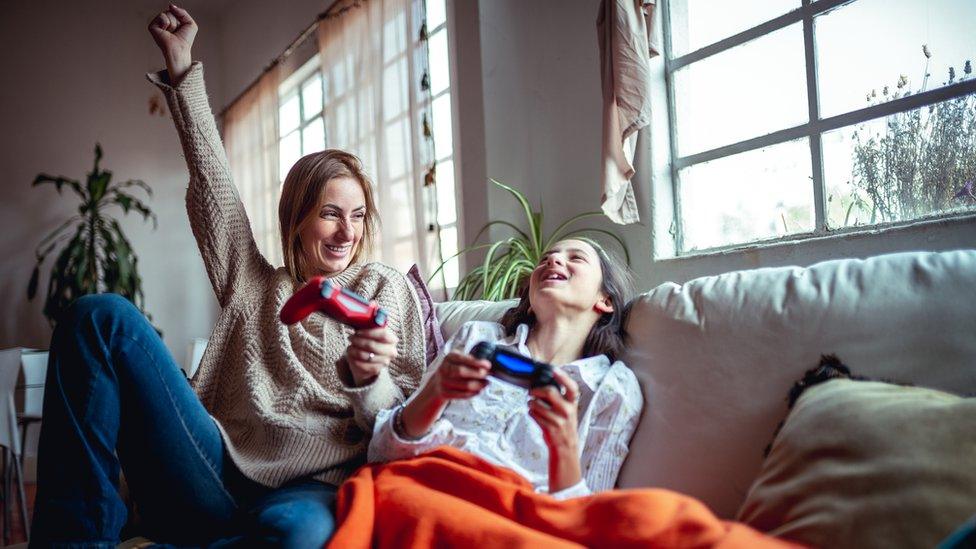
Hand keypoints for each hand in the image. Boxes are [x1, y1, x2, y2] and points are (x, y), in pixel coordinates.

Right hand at [148, 4, 196, 82]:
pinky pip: (162, 16)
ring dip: (173, 23)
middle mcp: (163, 22)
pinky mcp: (152, 26)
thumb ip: (182, 12)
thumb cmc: (185, 40)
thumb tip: (171, 6)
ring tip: (171, 32)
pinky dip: (167, 23)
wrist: (180, 49)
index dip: (181, 19)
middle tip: (176, 31)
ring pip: (167, 13)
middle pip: (171, 11)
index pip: (175, 10)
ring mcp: (157, 24)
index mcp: (171, 22)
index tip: (180, 29)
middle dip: (177, 21)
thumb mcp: (190, 23)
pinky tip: (166, 32)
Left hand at [346, 324, 397, 385]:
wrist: (370, 360)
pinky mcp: (377, 370)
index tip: (358, 331)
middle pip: (373, 345)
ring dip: (354, 350)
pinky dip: (354, 360)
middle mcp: (391, 351)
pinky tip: (351, 355)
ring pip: (366, 356)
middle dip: (359, 341)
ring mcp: (385, 361)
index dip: (369, 332)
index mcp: (392, 339)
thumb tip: (361, 315)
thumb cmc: (370, 341)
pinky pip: (362, 365)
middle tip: (351, 337)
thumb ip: (369, 325)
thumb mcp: (371, 332)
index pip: (383, 334)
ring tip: (350, 347)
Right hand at [426, 351, 490, 401]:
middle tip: (488, 375)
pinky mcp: (445, 393)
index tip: (488, 365)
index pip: (463, 359)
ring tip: (486, 383)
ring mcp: (443, 382)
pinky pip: (462, 394)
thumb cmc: (454, 370)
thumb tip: (488, 366)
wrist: (438, 383)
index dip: (477, 362)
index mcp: (449, 357)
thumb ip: (471, 361)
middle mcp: (444, 369)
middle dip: (477, 374)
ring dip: (479, 385)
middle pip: (461, 371)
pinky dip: (473, 393)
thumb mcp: (459, 361)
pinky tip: (479, 390)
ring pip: (464, 385)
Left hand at [528, 368, 581, 492]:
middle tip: (531, 392)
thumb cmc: (564, 424)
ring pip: (537, 404)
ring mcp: (559, 420)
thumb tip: (543, 382)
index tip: (553, 370)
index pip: (571, 387)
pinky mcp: (549, 428)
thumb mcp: (567, 410)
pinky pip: (534, 415)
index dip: (562, 377)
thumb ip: (559, 397)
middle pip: (549, 392)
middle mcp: (567, 410)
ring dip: (530, 403)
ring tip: (532, 405)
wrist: (566, 447)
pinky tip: (533, 414)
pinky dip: (530, 412)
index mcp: (573, 403)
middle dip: (536, 390)